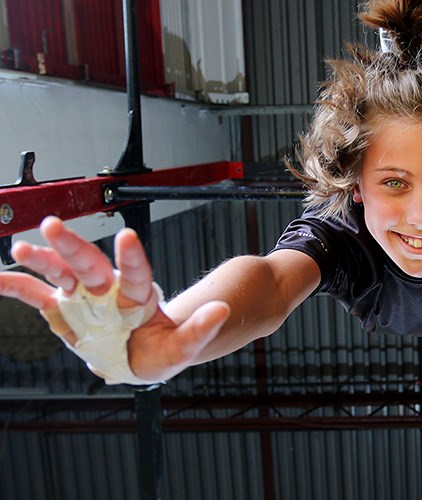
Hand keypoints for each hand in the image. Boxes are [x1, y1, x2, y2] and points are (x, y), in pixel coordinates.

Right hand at [0, 216, 230, 382]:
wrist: (141, 355)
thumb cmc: (162, 349)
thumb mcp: (183, 347)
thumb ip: (199, 329)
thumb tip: (223, 310)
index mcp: (139, 297)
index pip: (136, 272)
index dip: (131, 256)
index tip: (126, 236)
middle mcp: (109, 291)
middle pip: (92, 265)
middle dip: (74, 245)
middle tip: (55, 225)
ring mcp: (84, 298)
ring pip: (62, 273)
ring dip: (43, 259)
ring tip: (22, 248)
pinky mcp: (63, 312)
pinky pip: (35, 295)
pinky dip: (15, 286)